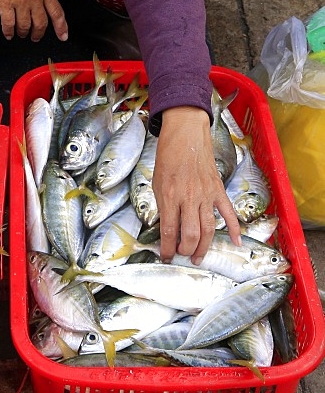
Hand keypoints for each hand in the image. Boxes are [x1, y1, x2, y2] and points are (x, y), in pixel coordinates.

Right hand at [0, 0, 67, 42]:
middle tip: (36, 37)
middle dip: (38, 34)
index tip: (63, 36)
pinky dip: (8, 31)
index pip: (57, 13)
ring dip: (23, 33)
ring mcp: (19, 1)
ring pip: (24, 26)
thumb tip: (43, 1)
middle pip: (40, 23)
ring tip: (22, 34)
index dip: (61, 27)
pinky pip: (8, 23)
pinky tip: (8, 34)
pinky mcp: (4, 2)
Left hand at [152, 105, 241, 264]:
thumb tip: (166, 227)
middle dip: (186, 251)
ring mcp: (205, 194)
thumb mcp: (157, 181)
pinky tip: (236, 242)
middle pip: (190, 234)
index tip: (166, 256)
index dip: (167, 248)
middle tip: (182, 256)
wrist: (186, 134)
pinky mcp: (217, 189)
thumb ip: (162, 205)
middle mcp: (188, 197)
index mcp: (169, 195)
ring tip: (198, 258)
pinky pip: (228, 212)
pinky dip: (234, 228)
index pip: (169, 230)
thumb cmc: (168, 156)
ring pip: (208, 229)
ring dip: (203, 247)